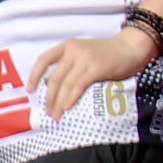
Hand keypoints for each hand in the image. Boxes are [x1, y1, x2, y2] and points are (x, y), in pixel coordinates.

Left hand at [32, 30, 150, 120]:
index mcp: (66, 46)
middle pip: (55, 77)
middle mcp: (72, 51)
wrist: (132, 47)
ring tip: (56, 115)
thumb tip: (53, 85)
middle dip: (49, 97)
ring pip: (65, 84)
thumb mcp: (83, 54)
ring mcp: (84, 59)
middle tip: (47, 112)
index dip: (34, 75)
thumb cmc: (107, 54)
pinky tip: (67, 107)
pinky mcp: (96, 68)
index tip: (30, 90)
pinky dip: (71, 97)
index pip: (43, 60)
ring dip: (59, 102)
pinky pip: (79, 85)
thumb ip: (69, 66)